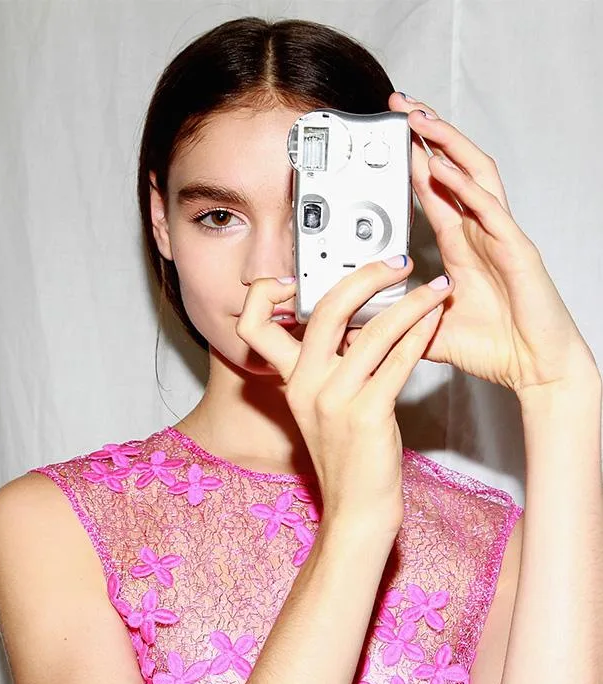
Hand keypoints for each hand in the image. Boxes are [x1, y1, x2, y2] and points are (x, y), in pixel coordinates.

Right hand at [235, 259, 454, 535]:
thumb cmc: (350, 457)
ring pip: (374, 330)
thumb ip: (330, 365)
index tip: (304, 274)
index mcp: (290, 379)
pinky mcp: (368, 415)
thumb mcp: (324, 406)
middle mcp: (306, 385)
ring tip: (437, 289)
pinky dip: (422, 334)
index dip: (269, 291)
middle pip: (325, 308)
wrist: (357, 511)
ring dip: (412, 302)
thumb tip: (361, 318)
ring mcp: (334, 400)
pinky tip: (436, 321)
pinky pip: (399, 360)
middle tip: (397, 263)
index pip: (255, 323)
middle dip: (367, 275)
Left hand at [348, 92, 599, 401]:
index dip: (413, 162)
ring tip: (419, 117)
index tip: (389, 139)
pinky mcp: (517, 248)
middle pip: (455, 168)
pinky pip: (491, 207)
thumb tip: (355, 331)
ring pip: (475, 173)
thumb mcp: (429, 334)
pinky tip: (443, 166)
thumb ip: (398, 324)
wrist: (534, 369)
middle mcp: (481, 233)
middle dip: (429, 135)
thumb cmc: (495, 348)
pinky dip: (466, 185)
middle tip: (400, 107)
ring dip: (447, 142)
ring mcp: (501, 236)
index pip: (435, 193)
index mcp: (463, 247)